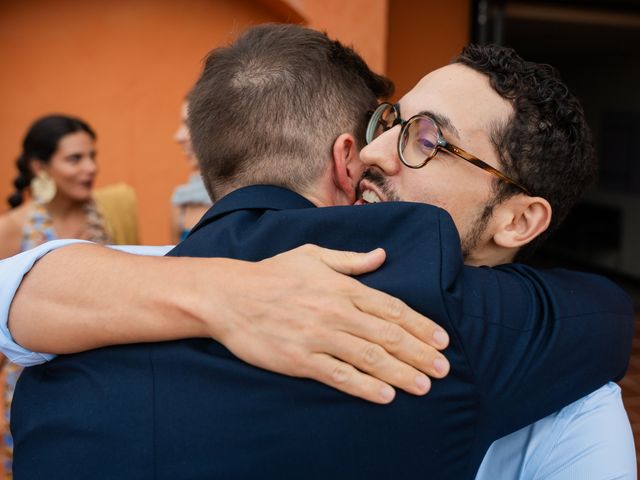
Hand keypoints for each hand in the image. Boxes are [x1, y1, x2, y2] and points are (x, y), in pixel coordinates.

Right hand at [210, 244, 449, 403]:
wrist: (229, 296)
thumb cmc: (272, 273)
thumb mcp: (312, 256)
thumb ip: (350, 260)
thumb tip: (381, 256)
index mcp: (341, 286)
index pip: (390, 308)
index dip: (419, 325)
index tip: (441, 339)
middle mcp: (335, 312)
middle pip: (387, 335)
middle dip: (419, 353)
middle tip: (443, 369)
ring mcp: (317, 336)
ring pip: (369, 358)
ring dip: (400, 373)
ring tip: (424, 386)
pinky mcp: (299, 359)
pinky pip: (339, 375)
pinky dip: (365, 387)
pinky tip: (385, 396)